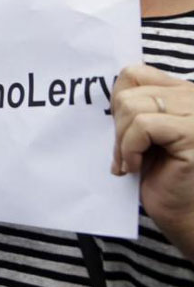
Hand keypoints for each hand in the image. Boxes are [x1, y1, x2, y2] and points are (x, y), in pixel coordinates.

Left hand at [111, 64, 193, 254]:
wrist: (184, 212)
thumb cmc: (162, 175)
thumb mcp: (142, 132)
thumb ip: (134, 107)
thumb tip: (101, 90)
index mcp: (180, 92)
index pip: (134, 73)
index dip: (117, 99)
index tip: (118, 128)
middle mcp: (192, 97)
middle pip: (129, 91)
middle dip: (117, 126)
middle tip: (122, 153)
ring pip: (132, 107)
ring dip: (121, 140)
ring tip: (129, 162)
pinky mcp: (192, 134)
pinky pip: (143, 126)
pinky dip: (130, 148)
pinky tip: (136, 167)